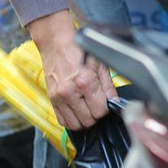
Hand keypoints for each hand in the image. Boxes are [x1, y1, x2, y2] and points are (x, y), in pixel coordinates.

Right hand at [28, 10, 116, 130]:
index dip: (105, 108)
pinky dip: (72, 120)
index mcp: (85, 81)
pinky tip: (76, 111)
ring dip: (84, 120)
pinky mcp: (51, 98)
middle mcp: (70, 91)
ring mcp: (59, 96)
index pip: (100, 111)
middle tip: (96, 104)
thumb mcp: (99, 64)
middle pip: (88, 120)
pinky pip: (63, 121)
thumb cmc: (78, 50)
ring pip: (76, 124)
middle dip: (95, 115)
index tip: (105, 102)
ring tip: (87, 108)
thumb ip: (108, 87)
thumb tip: (115, 103)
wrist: (56, 43)